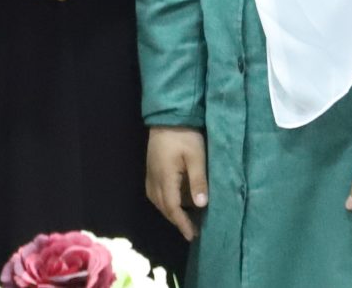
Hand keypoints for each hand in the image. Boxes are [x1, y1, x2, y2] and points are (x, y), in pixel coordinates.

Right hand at [145, 126, 209, 241]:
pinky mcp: (151, 170)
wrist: (167, 116)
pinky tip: (176, 202)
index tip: (192, 235)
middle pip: (164, 208)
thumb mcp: (196, 156)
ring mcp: (151, 175)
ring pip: (159, 202)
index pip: (173, 208)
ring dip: (171, 213)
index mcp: (165, 179)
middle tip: (193, 231)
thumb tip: (201, 205)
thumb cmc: (184, 135)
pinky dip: (166, 203)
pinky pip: (156, 194)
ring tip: (186, 220)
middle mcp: (154, 180)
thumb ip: (198, 180)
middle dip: (177, 221)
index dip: (182, 224)